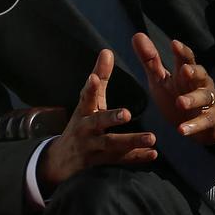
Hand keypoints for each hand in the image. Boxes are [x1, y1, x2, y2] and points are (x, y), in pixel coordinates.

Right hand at [38, 49, 156, 191]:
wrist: (62, 160)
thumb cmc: (80, 124)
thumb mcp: (86, 103)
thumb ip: (98, 79)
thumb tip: (107, 51)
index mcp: (83, 112)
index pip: (85, 97)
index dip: (89, 88)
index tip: (94, 78)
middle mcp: (85, 129)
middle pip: (97, 123)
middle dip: (111, 118)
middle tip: (127, 113)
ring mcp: (92, 148)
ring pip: (111, 144)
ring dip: (131, 141)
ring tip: (152, 138)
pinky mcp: (102, 163)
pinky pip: (120, 160)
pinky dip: (136, 158)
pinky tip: (152, 154)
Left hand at [132, 33, 214, 144]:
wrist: (203, 123)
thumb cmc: (179, 95)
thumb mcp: (161, 78)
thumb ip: (150, 60)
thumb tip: (137, 35)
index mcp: (186, 73)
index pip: (186, 58)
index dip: (182, 51)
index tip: (174, 43)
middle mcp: (200, 84)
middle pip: (200, 74)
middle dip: (194, 71)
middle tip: (184, 70)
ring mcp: (207, 102)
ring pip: (204, 97)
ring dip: (193, 99)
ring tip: (181, 102)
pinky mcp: (210, 120)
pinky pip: (204, 122)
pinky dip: (193, 126)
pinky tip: (181, 130)